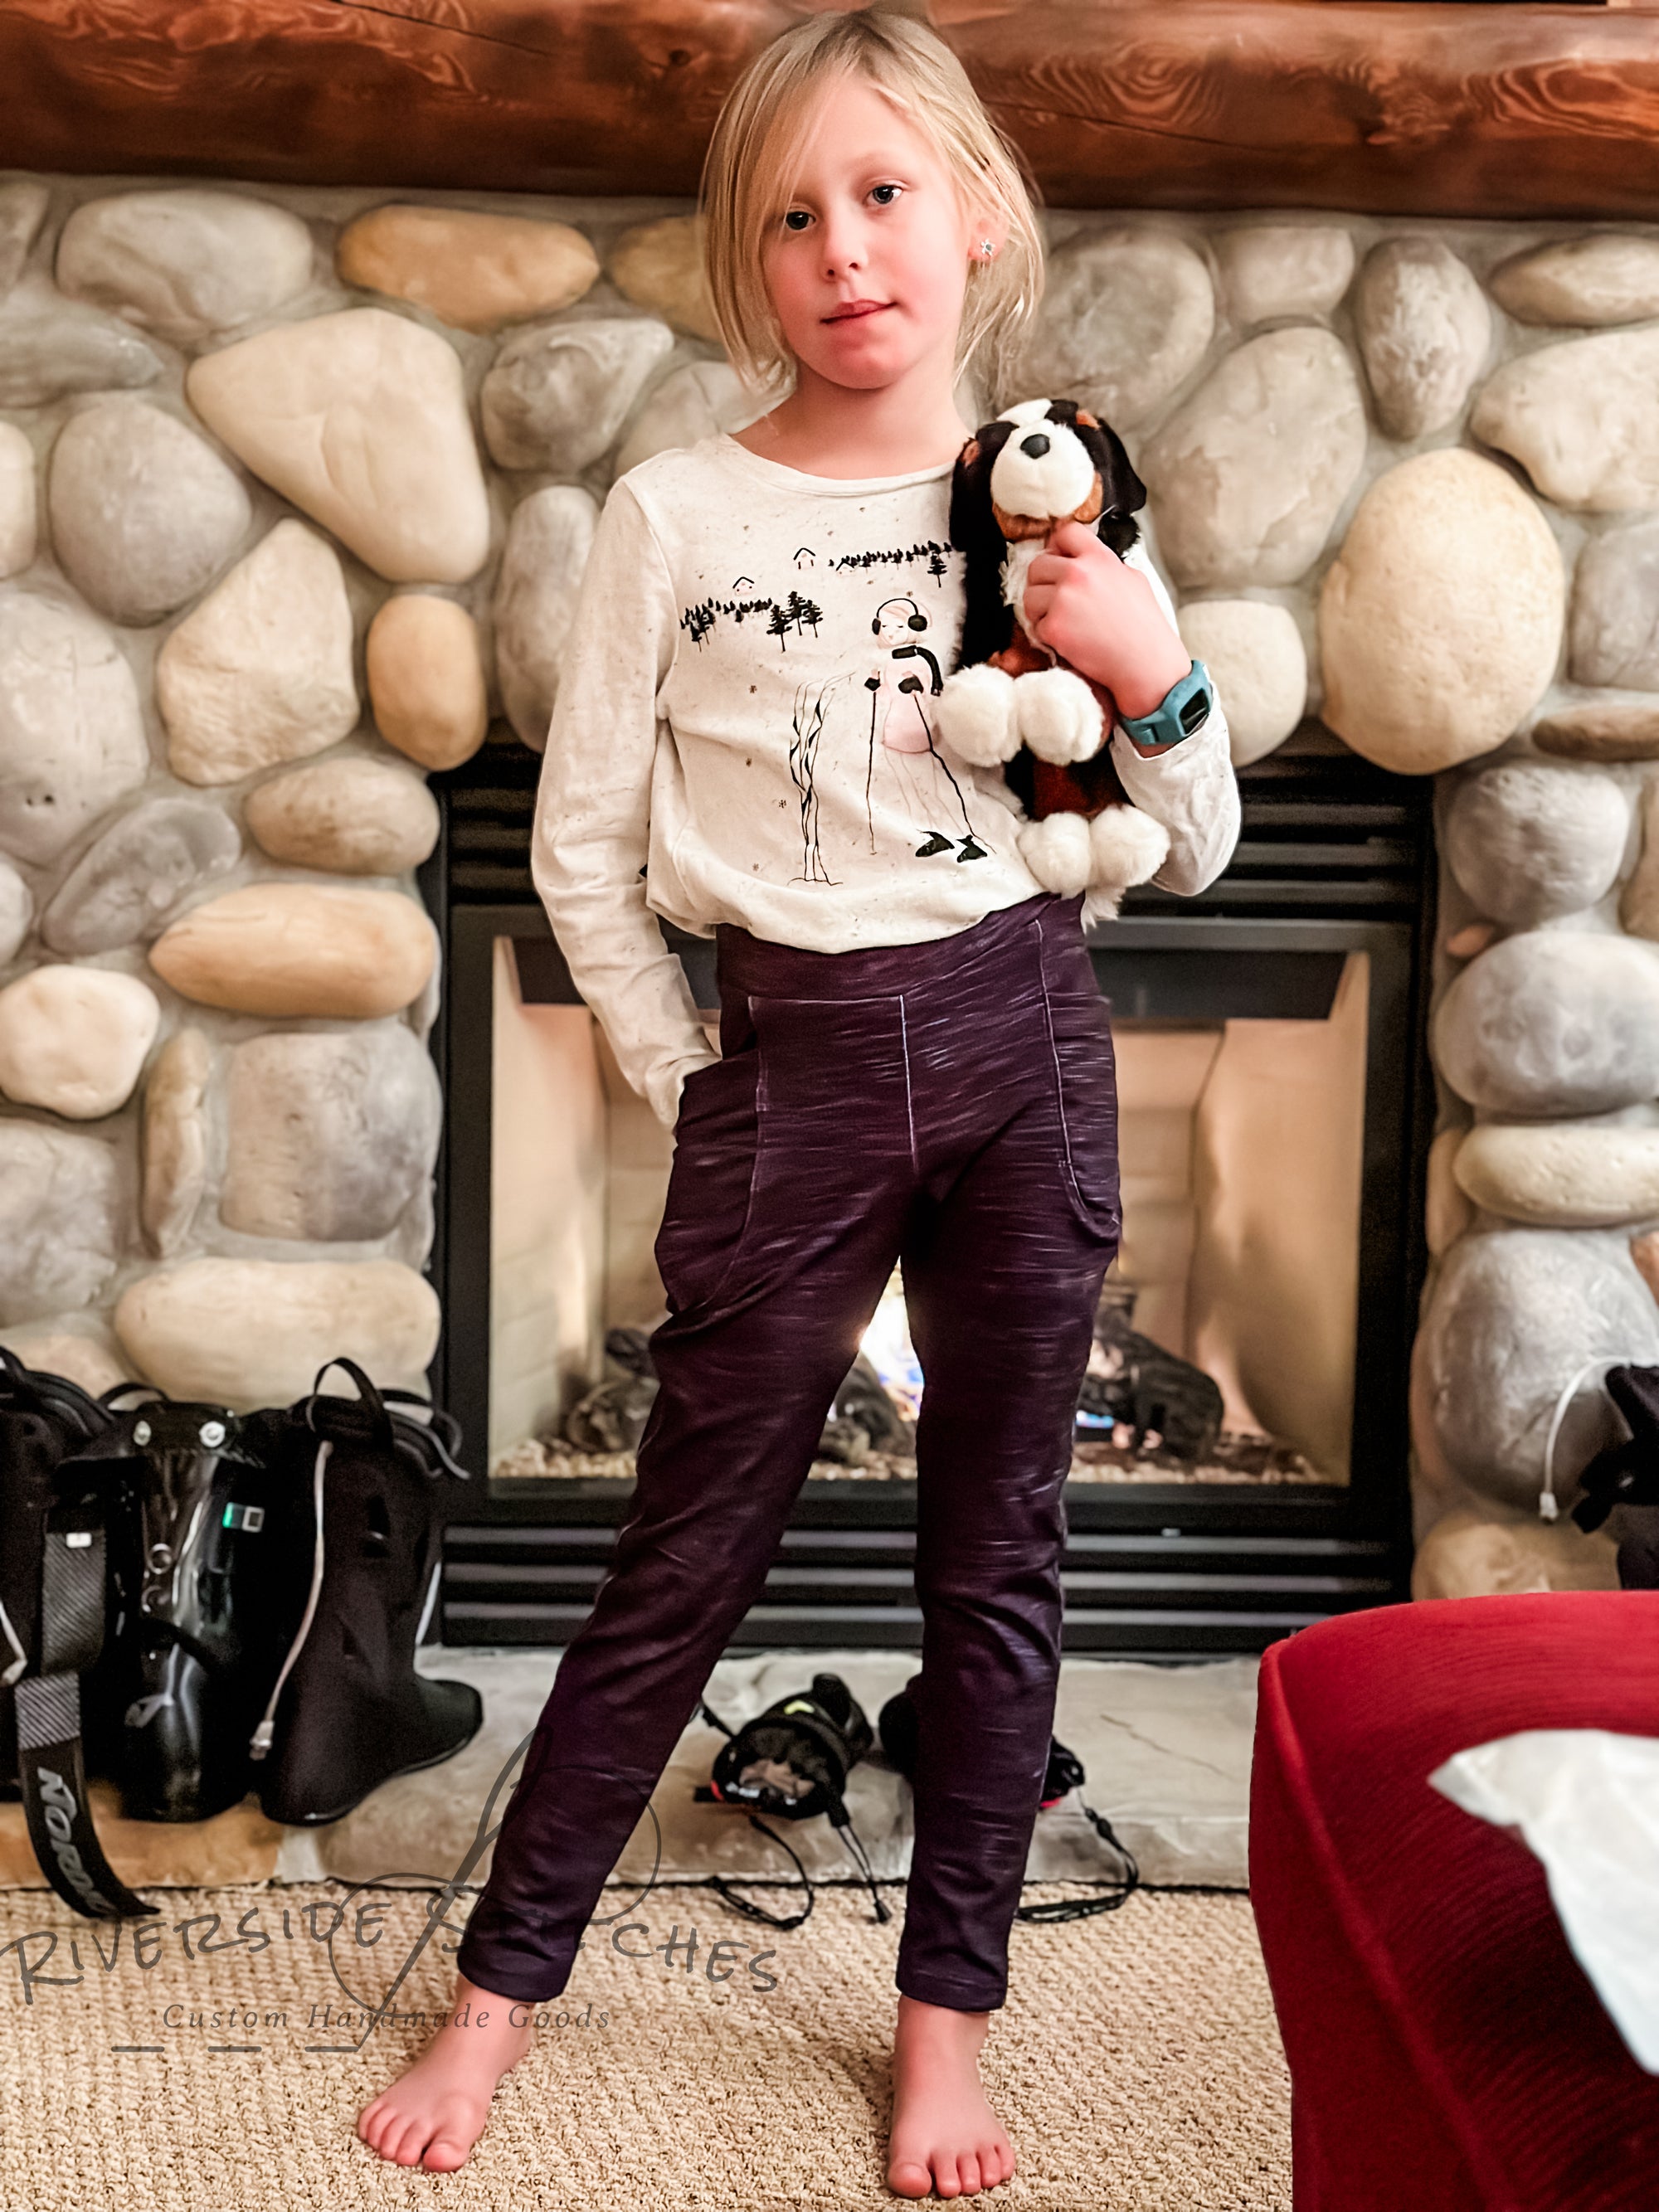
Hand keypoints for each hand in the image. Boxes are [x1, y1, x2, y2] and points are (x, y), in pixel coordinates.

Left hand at [1021, 519, 1192, 718]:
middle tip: (1055, 599)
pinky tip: (1069, 640)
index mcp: (1099, 558)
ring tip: (1062, 621)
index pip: (1065, 532)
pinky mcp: (1054, 627)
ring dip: (1039, 609)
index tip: (1059, 559)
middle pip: (1037, 564)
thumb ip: (1104, 566)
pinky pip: (1036, 625)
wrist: (1145, 664)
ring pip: (1029, 596)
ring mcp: (1063, 599)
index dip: (1057, 546)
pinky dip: (1048, 635)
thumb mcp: (1132, 580)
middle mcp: (1078, 573)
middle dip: (1042, 582)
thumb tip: (1085, 560)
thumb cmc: (1144, 626)